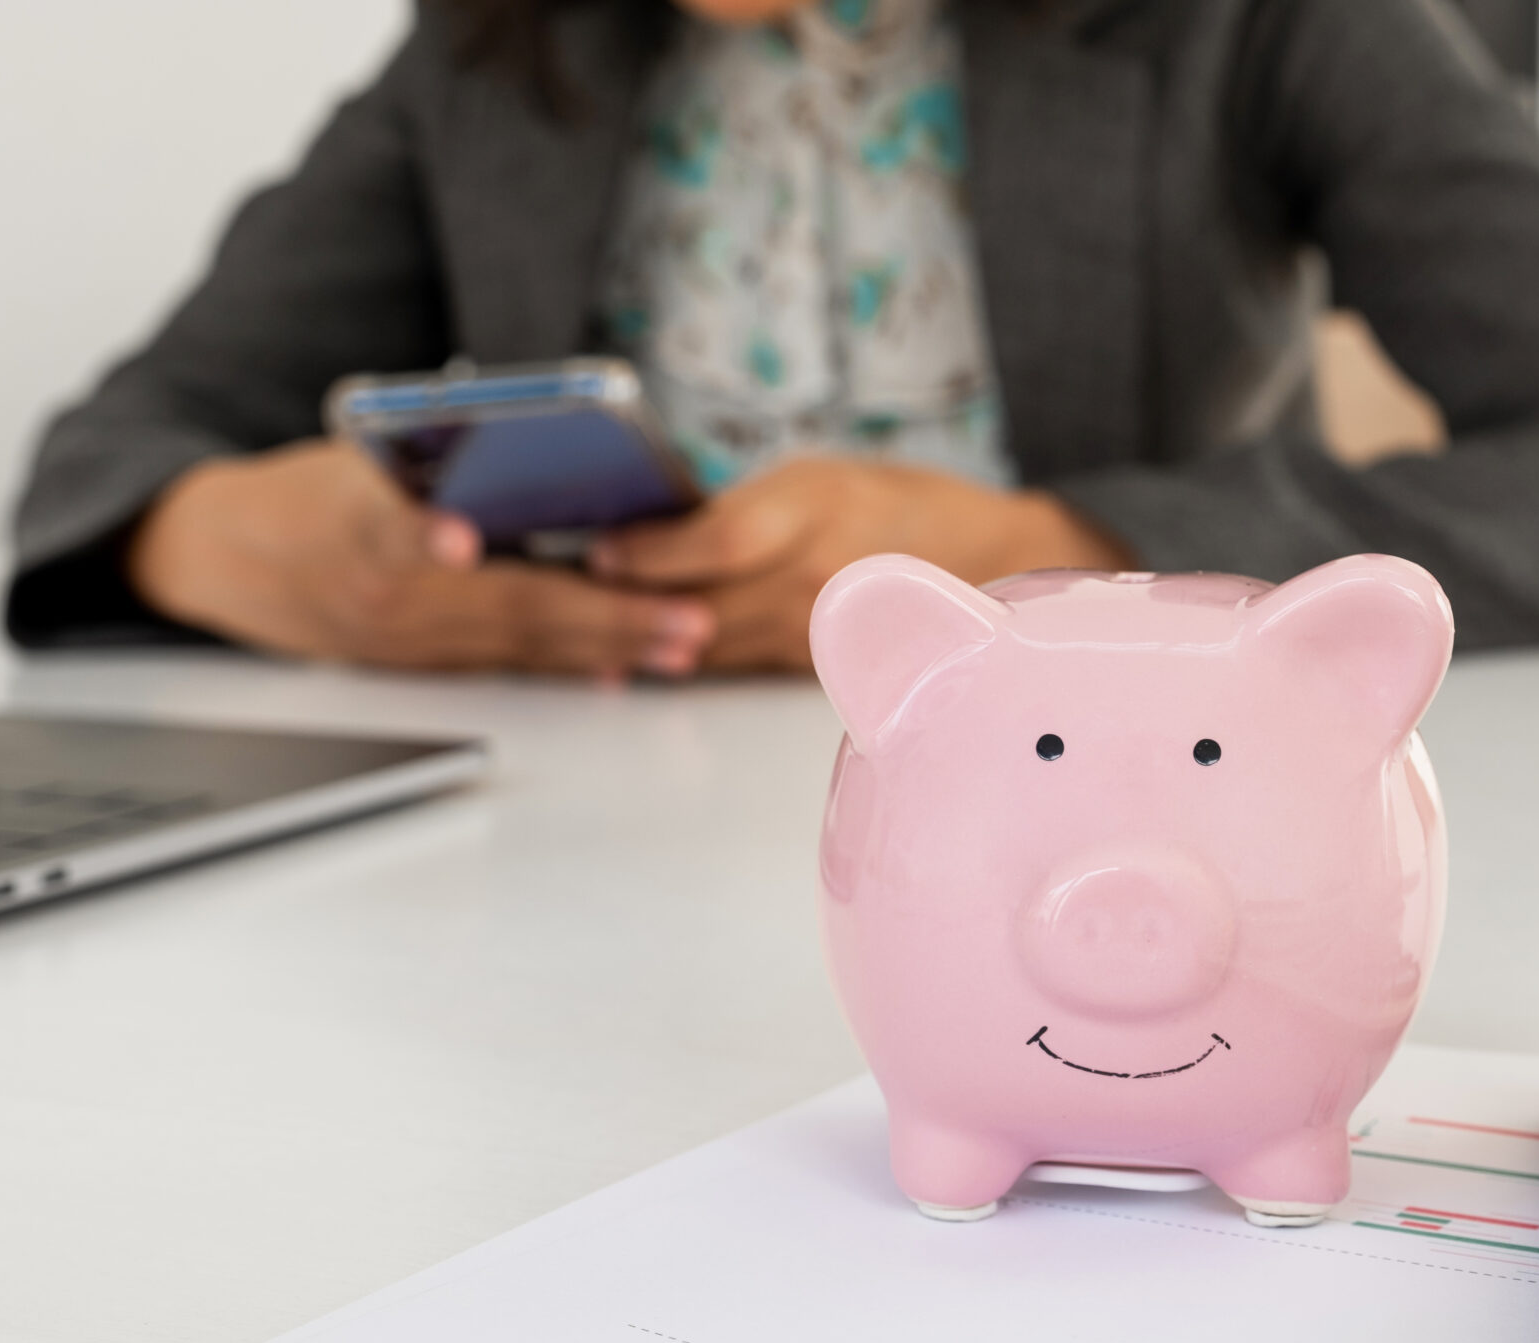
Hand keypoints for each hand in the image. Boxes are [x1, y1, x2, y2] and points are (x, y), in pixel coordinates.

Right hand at [128, 439, 715, 677]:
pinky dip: (565, 664)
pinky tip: (619, 670)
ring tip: (683, 645)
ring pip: (521, 645)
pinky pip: (506, 666)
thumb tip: (517, 433)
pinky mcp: (418, 664)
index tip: (457, 539)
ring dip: (609, 647)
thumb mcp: (352, 452)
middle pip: (506, 605)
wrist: (228, 560)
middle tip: (684, 619)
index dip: (425, 533)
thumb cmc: (306, 491)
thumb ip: (429, 453)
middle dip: (606, 616)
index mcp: (356, 525)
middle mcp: (385, 594)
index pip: (391, 527)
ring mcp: (406, 640)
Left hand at [585, 456, 1133, 672]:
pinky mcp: (812, 668)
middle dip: (625, 601)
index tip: (597, 548)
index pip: (722, 540)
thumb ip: (739, 509)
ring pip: (708, 642)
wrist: (983, 566)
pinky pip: (731, 665)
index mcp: (817, 510)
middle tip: (555, 592)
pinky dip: (679, 660)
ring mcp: (818, 632)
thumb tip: (638, 532)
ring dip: (640, 636)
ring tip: (573, 626)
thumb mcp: (815, 479)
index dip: (654, 551)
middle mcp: (819, 577)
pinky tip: (629, 659)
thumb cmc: (889, 505)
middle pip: (702, 600)